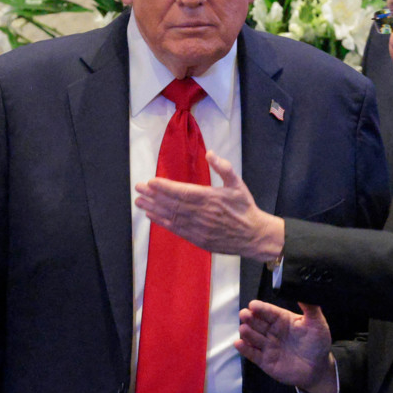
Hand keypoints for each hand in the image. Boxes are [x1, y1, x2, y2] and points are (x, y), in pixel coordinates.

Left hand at [134, 152, 284, 262]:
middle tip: (138, 188)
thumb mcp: (238, 184)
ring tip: (140, 201)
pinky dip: (163, 222)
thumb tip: (210, 153)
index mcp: (211, 198)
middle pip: (173, 204)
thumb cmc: (245, 207)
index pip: (183, 191)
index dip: (165, 187)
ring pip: (172, 216)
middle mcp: (202, 213)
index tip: (151, 181)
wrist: (253, 236)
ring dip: (154, 208)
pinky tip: (152, 216)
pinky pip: (177, 229)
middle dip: (154, 196)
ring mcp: (199, 228)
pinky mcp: (198, 239)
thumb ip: (224, 168)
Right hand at [238, 300, 335, 392]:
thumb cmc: (317, 344)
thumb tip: (302, 291)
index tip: (253, 304)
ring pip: (253, 337)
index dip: (261, 308)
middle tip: (245, 314)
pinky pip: (252, 354)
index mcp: (283, 320)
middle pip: (257, 322)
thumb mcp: (317, 323)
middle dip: (250, 318)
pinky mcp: (265, 361)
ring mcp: (268, 346)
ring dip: (246, 332)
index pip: (269, 312)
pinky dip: (245, 349)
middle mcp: (273, 331)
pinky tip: (239, 343)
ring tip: (243, 328)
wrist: (318, 369)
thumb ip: (310, 307)